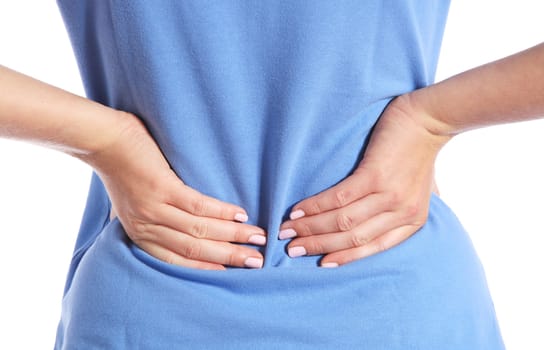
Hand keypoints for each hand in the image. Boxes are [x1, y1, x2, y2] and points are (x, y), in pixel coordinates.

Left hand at [84, 112, 265, 269]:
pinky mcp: (161, 188)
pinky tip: (240, 215)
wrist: (104, 141)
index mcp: (141, 235)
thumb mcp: (134, 206)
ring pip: (200, 230)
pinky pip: (198, 205)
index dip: (208, 267)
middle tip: (256, 261)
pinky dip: (222, 212)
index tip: (233, 272)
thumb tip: (179, 232)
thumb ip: (154, 223)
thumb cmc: (123, 170)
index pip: (179, 260)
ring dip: (232, 236)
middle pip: (195, 249)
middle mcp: (147, 227)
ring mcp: (154, 208)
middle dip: (229, 257)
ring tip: (257, 236)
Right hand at [278, 95, 449, 266]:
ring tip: (287, 231)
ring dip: (310, 228)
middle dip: (318, 245)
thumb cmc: (419, 153)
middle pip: (352, 238)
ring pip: (342, 221)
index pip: (373, 248)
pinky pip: (339, 198)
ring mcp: (388, 195)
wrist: (429, 119)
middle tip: (291, 250)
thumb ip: (403, 209)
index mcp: (411, 221)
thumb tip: (389, 220)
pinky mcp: (375, 175)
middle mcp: (401, 213)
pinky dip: (315, 206)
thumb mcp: (418, 190)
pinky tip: (298, 210)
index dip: (344, 257)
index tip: (320, 263)